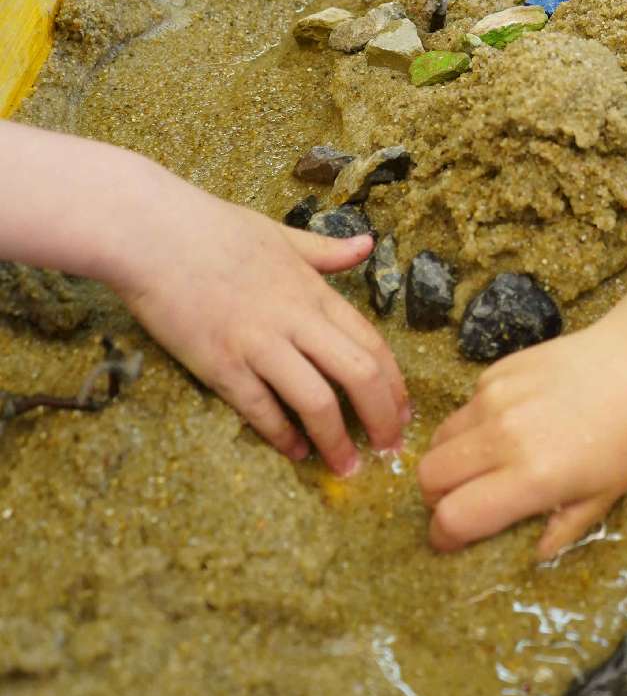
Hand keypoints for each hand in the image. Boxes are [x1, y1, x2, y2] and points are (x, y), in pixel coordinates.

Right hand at [111, 174, 409, 473]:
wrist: (151, 233)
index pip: (372, 344)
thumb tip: (367, 245)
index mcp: (313, 291)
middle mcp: (295, 320)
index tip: (404, 412)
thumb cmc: (214, 229)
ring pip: (317, 401)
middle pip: (359, 376)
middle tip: (389, 449)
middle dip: (383, 418)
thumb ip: (326, 251)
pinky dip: (282, 436)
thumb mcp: (280, 235)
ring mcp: (258, 344)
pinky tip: (294, 451)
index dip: (395, 384)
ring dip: (336, 441)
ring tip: (346, 466)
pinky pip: (261, 410)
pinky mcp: (220, 364)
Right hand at [418, 320, 626, 557]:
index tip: (452, 540)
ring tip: (480, 466)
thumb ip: (563, 530)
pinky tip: (508, 425)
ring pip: (437, 440)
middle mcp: (503, 437)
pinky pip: (462, 409)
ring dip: (449, 461)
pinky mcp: (494, 371)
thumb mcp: (605, 495)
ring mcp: (494, 398)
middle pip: (428, 476)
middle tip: (462, 501)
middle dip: (436, 498)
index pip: (454, 515)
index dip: (444, 535)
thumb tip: (534, 557)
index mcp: (532, 476)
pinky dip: (471, 427)